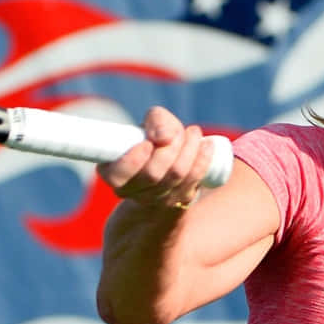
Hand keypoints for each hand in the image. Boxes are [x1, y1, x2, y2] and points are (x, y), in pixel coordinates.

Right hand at [96, 106, 216, 211]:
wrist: (167, 169)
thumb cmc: (153, 141)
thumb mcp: (149, 125)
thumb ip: (156, 121)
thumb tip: (165, 137)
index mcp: (115, 174)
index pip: (118, 175)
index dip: (132, 161)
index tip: (147, 144)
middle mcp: (133, 192)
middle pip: (153, 173)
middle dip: (169, 147)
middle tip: (177, 131)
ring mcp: (157, 200)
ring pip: (175, 175)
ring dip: (188, 149)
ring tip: (193, 132)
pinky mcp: (180, 201)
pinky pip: (193, 181)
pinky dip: (202, 160)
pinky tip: (207, 145)